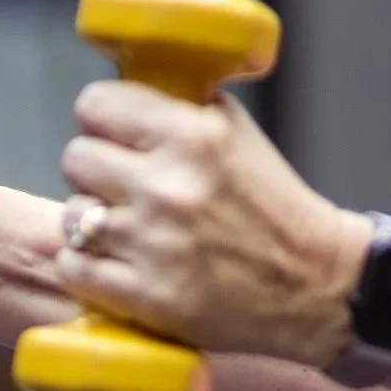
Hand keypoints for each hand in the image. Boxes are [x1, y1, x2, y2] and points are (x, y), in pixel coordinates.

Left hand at [53, 82, 363, 365]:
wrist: (319, 284)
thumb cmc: (277, 207)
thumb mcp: (239, 135)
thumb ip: (182, 109)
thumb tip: (124, 94)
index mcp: (195, 137)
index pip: (96, 104)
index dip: (104, 120)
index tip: (116, 134)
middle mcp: (170, 186)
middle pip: (77, 158)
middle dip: (99, 172)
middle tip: (127, 188)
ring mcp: (154, 244)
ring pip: (72, 215)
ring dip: (93, 222)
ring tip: (128, 230)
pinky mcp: (147, 297)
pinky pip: (73, 267)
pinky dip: (89, 268)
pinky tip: (119, 264)